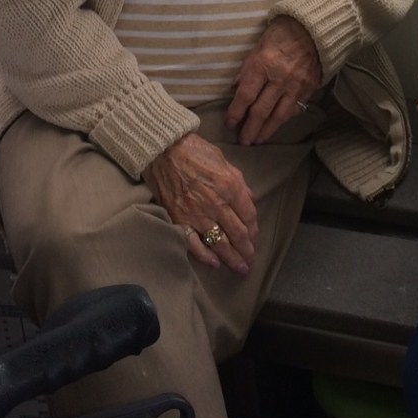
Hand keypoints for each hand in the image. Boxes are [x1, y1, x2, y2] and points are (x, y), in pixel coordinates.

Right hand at [143, 133, 257, 273]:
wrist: (163, 150)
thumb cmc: (194, 150)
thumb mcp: (224, 161)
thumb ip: (239, 182)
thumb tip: (250, 199)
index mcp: (230, 187)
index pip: (248, 215)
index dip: (254, 229)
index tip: (254, 237)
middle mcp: (216, 204)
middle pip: (237, 234)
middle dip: (246, 249)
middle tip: (250, 260)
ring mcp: (197, 214)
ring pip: (220, 243)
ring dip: (232, 258)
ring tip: (240, 268)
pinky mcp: (179, 220)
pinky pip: (193, 244)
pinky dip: (205, 256)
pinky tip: (214, 264)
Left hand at [228, 15, 322, 145]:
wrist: (312, 28)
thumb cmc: (280, 34)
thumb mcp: (256, 47)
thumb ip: (246, 70)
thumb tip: (236, 89)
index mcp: (262, 65)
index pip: (246, 96)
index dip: (236, 112)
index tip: (229, 123)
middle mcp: (279, 78)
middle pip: (261, 111)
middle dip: (250, 129)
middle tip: (243, 142)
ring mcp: (296, 85)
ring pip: (279, 116)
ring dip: (267, 131)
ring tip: (258, 141)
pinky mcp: (308, 89)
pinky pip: (294, 109)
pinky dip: (284, 120)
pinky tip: (276, 126)